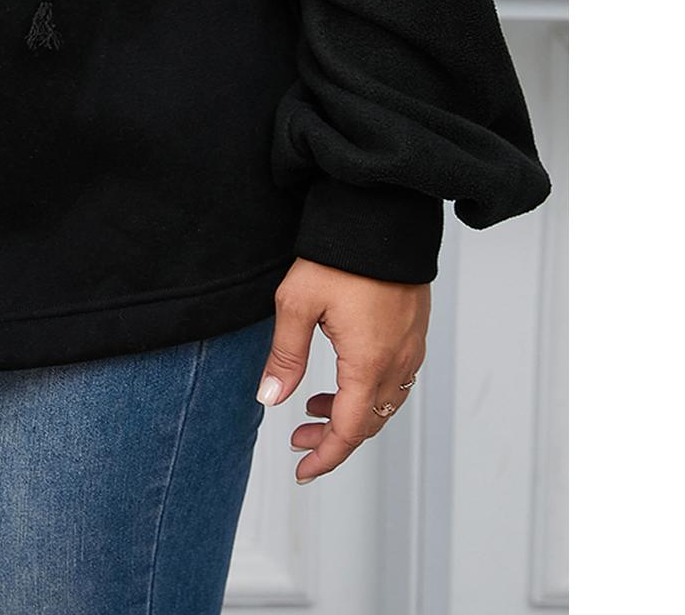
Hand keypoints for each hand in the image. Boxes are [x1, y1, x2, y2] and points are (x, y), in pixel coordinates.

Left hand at [255, 258, 428, 483]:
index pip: (350, 430)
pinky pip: (395, 378)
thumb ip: (285, 355)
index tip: (303, 470)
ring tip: (314, 406)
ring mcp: (411, 346)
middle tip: (298, 438)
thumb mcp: (297, 303)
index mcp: (369, 363)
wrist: (382, 214)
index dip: (326, 456)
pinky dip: (368, 391)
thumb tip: (270, 399)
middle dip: (334, 437)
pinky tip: (345, 376)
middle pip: (369, 422)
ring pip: (384, 402)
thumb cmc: (340, 255)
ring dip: (352, 413)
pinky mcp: (414, 330)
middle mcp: (398, 361)